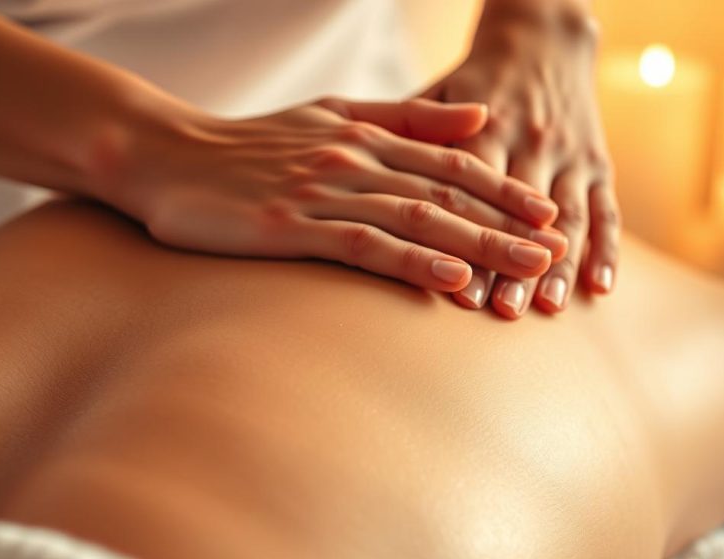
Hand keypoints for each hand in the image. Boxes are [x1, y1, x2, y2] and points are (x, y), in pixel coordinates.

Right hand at [99, 97, 569, 291]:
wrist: (165, 155)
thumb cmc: (250, 144)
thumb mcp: (331, 116)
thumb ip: (405, 119)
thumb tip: (478, 115)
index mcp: (365, 136)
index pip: (450, 163)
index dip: (503, 187)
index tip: (549, 211)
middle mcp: (353, 159)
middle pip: (447, 192)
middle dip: (509, 222)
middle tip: (558, 248)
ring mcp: (323, 192)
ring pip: (418, 218)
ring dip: (479, 243)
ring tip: (529, 267)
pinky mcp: (291, 227)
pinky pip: (364, 244)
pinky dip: (413, 259)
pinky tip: (453, 278)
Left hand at [421, 11, 618, 317]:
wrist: (542, 40)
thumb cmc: (474, 80)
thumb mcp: (438, 93)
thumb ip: (411, 136)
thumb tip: (365, 174)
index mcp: (488, 126)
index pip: (477, 191)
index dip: (469, 237)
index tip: (459, 282)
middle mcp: (533, 141)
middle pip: (524, 211)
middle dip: (515, 261)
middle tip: (504, 310)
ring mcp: (570, 155)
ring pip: (569, 215)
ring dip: (561, 264)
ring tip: (548, 307)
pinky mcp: (598, 163)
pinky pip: (607, 210)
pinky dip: (608, 249)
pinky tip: (600, 287)